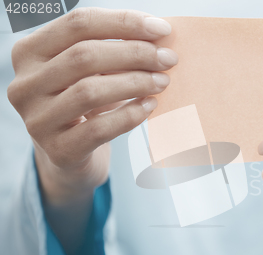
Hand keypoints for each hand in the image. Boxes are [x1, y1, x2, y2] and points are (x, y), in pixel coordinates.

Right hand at [7, 8, 177, 254]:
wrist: (70, 155)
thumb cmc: (85, 105)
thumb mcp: (89, 72)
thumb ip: (111, 49)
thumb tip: (158, 36)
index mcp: (29, 52)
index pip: (78, 24)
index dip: (123, 23)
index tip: (162, 29)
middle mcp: (24, 84)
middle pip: (84, 56)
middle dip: (135, 53)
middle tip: (168, 59)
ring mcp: (37, 120)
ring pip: (90, 91)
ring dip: (135, 83)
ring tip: (162, 81)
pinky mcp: (58, 150)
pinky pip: (98, 129)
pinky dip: (129, 115)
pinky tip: (150, 106)